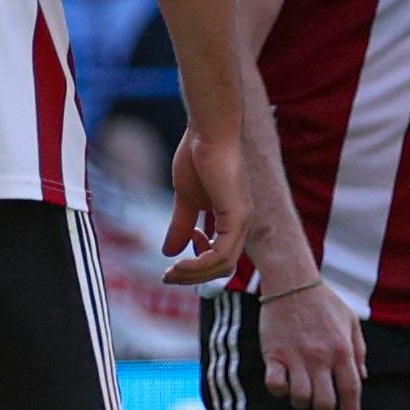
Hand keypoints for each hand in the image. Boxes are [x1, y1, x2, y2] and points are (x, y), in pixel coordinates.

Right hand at [167, 122, 254, 288]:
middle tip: (166, 278)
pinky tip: (178, 263)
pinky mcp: (237, 216)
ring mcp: (242, 220)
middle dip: (193, 277)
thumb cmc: (198, 156)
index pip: (220, 258)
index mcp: (232, 219)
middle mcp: (242, 223)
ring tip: (170, 273)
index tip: (174, 263)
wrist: (207, 132)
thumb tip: (168, 251)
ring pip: (224, 265)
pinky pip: (221, 253)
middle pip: (223, 267)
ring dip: (194, 274)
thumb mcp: (186, 199)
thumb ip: (181, 225)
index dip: (196, 266)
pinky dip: (199, 264)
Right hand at [256, 267, 364, 409]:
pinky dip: (279, 390)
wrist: (292, 282)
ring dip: (302, 403)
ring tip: (302, 396)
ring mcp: (296, 356)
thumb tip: (362, 378)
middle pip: (325, 401)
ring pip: (300, 397)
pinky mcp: (274, 354)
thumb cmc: (324, 302)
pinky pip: (275, 384)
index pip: (351, 390)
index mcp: (342, 350)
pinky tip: (283, 383)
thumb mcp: (350, 322)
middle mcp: (321, 357)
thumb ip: (358, 350)